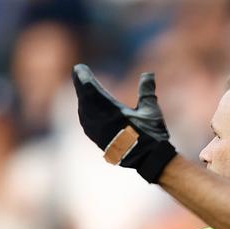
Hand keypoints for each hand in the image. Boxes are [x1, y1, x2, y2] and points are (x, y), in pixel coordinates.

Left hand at [72, 64, 176, 182]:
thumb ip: (147, 90)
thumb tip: (148, 73)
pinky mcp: (97, 139)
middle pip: (84, 97)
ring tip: (82, 87)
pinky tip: (86, 107)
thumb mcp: (151, 111)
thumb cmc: (151, 135)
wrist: (149, 160)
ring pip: (83, 109)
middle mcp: (100, 121)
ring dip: (82, 97)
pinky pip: (86, 120)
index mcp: (111, 111)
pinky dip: (85, 110)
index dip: (84, 77)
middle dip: (81, 84)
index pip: (90, 89)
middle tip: (78, 72)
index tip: (80, 68)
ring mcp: (97, 131)